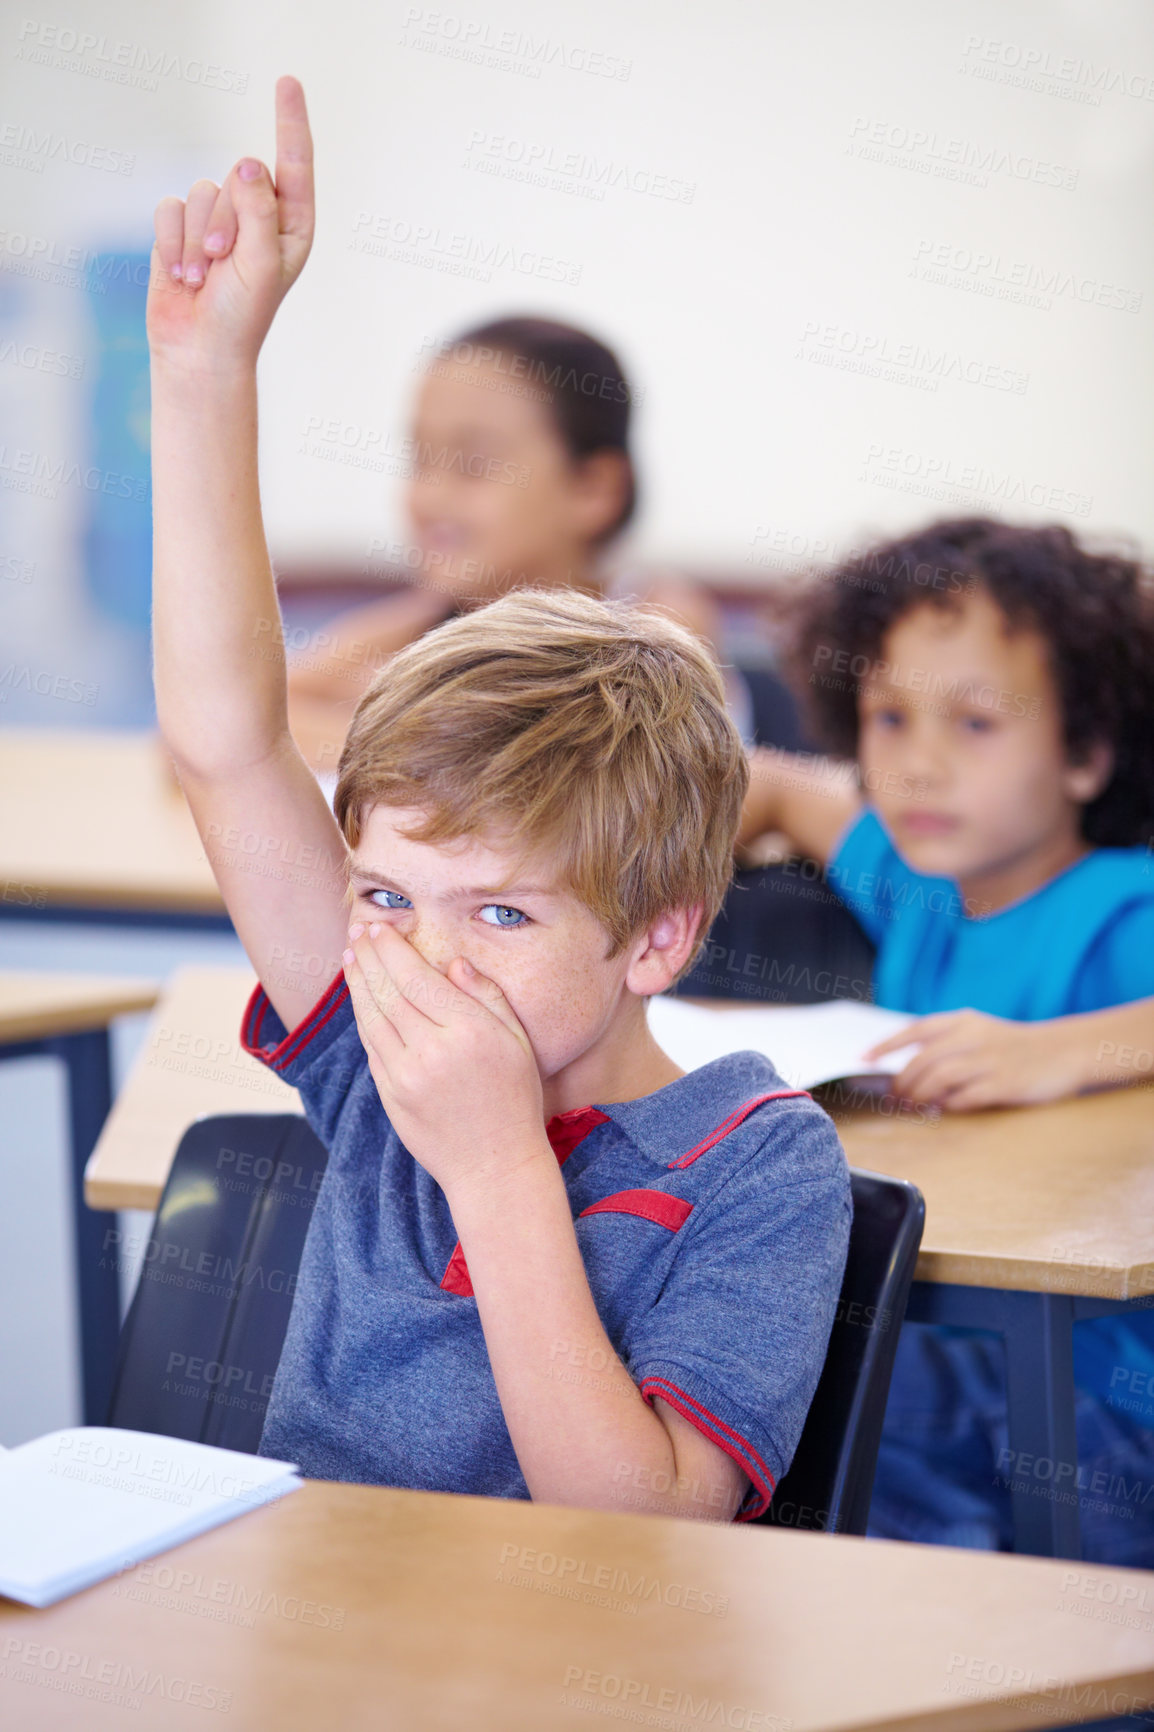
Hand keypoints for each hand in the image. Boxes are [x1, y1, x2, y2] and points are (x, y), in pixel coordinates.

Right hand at [146, 75, 313, 369]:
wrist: (199, 350)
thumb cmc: (241, 316)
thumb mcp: (263, 264)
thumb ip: (260, 212)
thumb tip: (248, 162)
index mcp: (290, 226)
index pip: (293, 164)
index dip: (289, 122)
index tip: (287, 82)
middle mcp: (256, 217)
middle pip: (238, 178)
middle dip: (227, 220)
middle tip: (225, 263)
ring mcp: (218, 220)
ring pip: (203, 191)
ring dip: (199, 239)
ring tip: (203, 278)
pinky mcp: (181, 228)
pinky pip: (171, 208)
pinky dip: (173, 242)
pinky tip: (180, 274)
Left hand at [341, 921, 549, 1196]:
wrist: (494, 1166)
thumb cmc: (514, 1100)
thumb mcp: (517, 1042)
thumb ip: (487, 997)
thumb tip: (453, 963)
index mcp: (469, 1032)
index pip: (418, 978)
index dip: (394, 949)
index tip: (381, 927)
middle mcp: (432, 1050)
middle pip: (389, 991)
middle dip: (370, 957)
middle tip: (358, 930)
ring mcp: (406, 1075)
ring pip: (372, 1016)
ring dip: (357, 982)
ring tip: (350, 956)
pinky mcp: (390, 1095)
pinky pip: (371, 1045)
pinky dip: (361, 1016)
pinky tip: (359, 998)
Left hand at [863, 1009, 1082, 1111]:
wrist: (1064, 1051)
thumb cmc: (1014, 1046)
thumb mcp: (980, 1031)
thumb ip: (947, 1044)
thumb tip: (908, 1069)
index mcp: (964, 1020)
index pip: (915, 1029)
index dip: (886, 1044)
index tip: (864, 1058)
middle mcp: (973, 1037)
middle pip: (922, 1060)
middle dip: (902, 1081)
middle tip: (894, 1098)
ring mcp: (989, 1061)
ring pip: (939, 1078)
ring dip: (920, 1096)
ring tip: (914, 1107)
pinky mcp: (1004, 1084)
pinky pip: (965, 1098)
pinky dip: (949, 1105)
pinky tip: (945, 1110)